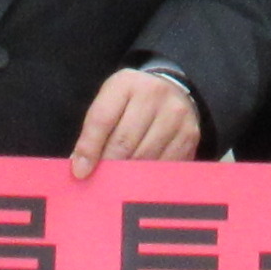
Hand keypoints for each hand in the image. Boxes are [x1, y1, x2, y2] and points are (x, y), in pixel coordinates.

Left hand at [69, 68, 202, 177]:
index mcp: (126, 83)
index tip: (80, 172)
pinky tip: (139, 184)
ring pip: (145, 157)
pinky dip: (150, 178)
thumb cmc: (133, 102)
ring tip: (117, 186)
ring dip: (128, 176)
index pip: (102, 119)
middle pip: (124, 142)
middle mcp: (154, 95)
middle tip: (98, 184)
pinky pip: (165, 166)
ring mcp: (175, 115)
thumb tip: (81, 167)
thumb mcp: (111, 102)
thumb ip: (95, 130)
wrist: (173, 91)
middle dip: (109, 166)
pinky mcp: (190, 135)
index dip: (89, 148)